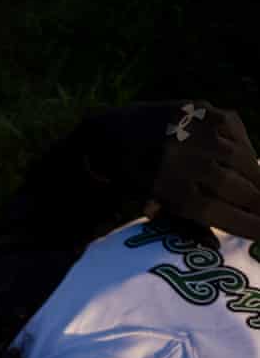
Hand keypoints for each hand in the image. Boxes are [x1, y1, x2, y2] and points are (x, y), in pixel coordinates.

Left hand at [83, 100, 259, 240]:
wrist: (112, 133)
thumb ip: (183, 226)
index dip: (248, 225)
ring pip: (242, 160)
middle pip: (237, 188)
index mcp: (173, 191)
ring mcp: (198, 131)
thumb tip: (214, 248)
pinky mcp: (203, 109)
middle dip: (258, 203)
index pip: (221, 213)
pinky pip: (236, 132)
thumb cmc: (134, 179)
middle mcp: (188, 160)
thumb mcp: (154, 207)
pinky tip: (248, 163)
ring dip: (256, 178)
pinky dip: (245, 149)